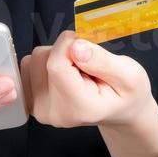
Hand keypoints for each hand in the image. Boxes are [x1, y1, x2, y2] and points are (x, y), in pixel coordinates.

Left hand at [20, 30, 155, 130]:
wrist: (119, 111)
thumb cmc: (126, 93)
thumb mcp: (129, 74)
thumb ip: (102, 60)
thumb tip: (75, 46)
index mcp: (79, 107)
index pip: (56, 64)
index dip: (70, 44)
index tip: (88, 48)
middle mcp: (54, 112)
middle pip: (42, 59)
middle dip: (64, 51)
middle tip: (87, 65)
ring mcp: (40, 110)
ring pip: (34, 60)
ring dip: (55, 56)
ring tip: (78, 71)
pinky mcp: (32, 103)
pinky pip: (28, 68)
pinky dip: (45, 63)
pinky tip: (65, 75)